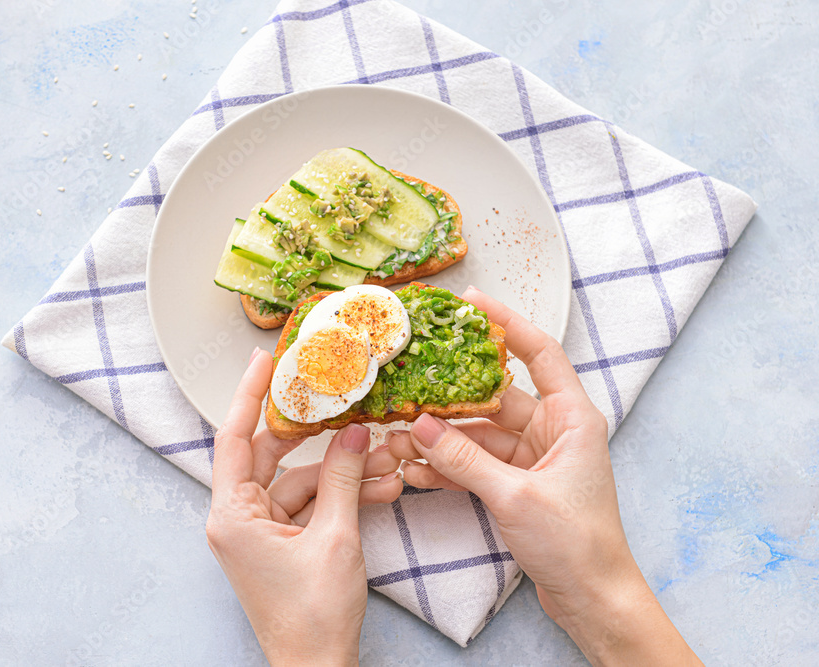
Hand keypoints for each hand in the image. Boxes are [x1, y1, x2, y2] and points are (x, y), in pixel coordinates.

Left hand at [207, 348, 402, 664]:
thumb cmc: (313, 616)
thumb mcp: (335, 538)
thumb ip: (344, 479)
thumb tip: (354, 434)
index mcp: (232, 515)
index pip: (234, 438)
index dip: (248, 395)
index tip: (263, 360)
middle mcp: (239, 518)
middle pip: (272, 456)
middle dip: (314, 434)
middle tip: (338, 399)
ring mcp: (262, 531)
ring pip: (301, 481)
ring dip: (342, 471)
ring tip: (383, 459)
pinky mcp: (284, 543)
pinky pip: (312, 505)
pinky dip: (342, 496)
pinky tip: (379, 487)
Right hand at [388, 286, 700, 665]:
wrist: (592, 599)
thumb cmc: (575, 543)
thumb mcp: (515, 495)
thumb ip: (465, 459)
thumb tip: (421, 426)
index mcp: (571, 419)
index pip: (539, 354)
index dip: (506, 323)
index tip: (471, 302)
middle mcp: (553, 430)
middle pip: (495, 398)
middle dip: (449, 400)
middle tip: (410, 385)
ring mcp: (533, 458)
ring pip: (478, 435)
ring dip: (442, 441)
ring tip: (400, 441)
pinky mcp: (518, 483)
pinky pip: (477, 464)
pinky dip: (449, 467)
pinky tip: (417, 472)